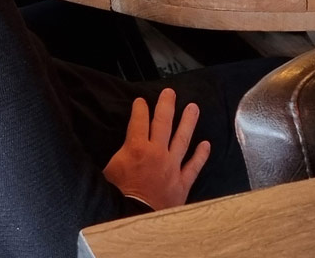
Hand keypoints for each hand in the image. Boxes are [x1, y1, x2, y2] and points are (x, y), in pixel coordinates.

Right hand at [102, 88, 209, 210]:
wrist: (134, 220)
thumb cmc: (117, 197)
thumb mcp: (108, 171)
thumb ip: (117, 155)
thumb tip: (116, 147)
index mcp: (136, 148)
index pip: (139, 121)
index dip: (140, 109)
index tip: (141, 101)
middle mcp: (157, 153)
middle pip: (163, 123)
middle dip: (166, 106)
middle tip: (170, 93)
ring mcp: (172, 167)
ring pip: (182, 139)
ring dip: (188, 122)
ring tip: (194, 108)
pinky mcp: (182, 183)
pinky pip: (194, 167)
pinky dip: (201, 155)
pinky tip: (206, 144)